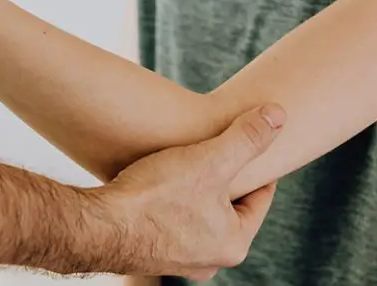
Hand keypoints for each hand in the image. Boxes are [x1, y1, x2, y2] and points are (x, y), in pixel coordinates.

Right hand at [97, 105, 284, 280]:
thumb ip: (247, 137)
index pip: (259, 197)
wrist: (97, 226)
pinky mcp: (148, 252)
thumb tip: (279, 115)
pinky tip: (157, 181)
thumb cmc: (154, 197)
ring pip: (198, 215)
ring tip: (184, 162)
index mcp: (234, 244)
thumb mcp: (209, 160)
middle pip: (228, 207)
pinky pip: (171, 221)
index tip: (249, 139)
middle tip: (214, 148)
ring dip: (194, 190)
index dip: (256, 163)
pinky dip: (170, 202)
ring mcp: (178, 260)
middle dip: (223, 178)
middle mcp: (210, 260)